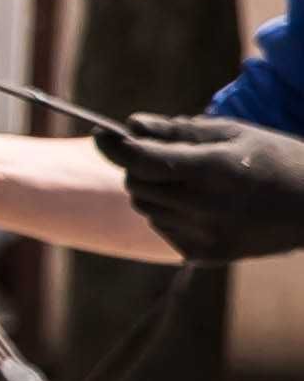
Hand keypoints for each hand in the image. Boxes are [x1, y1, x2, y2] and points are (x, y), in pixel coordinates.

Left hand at [98, 113, 303, 261]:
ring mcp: (203, 235)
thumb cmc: (278, 159)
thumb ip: (179, 132)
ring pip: (147, 207)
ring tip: (195, 181)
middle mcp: (204, 206)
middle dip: (140, 167)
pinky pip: (164, 228)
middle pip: (135, 184)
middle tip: (163, 156)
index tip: (101, 133)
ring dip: (156, 190)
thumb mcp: (235, 134)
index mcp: (212, 170)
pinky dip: (171, 213)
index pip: (139, 159)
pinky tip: (207, 205)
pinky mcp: (204, 255)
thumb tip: (132, 125)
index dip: (113, 145)